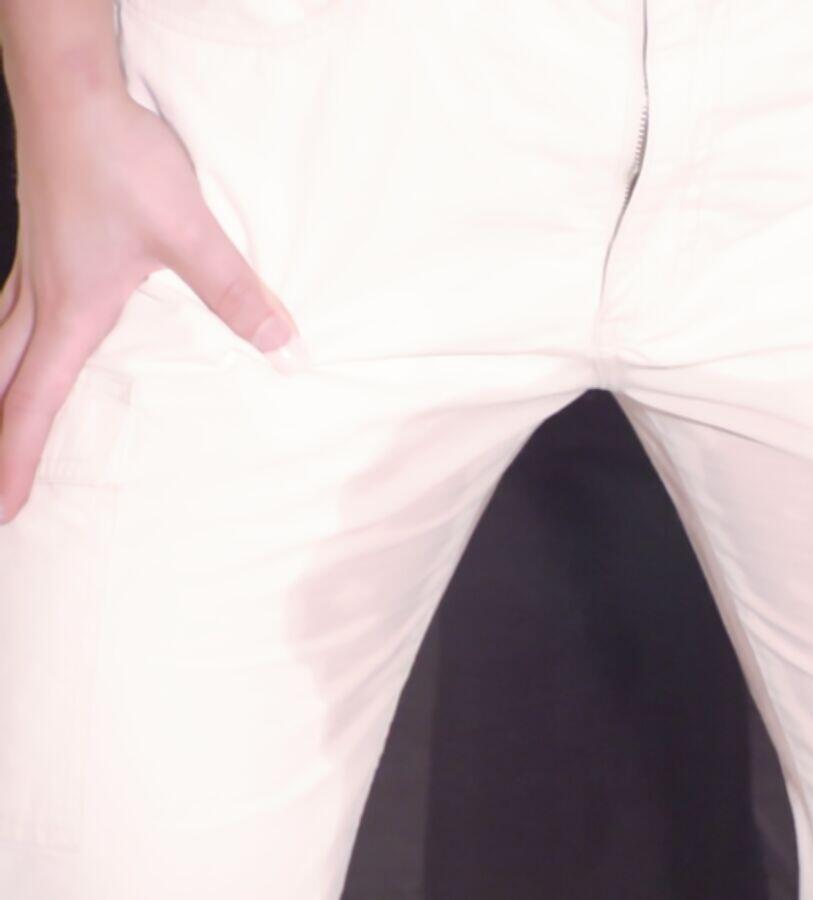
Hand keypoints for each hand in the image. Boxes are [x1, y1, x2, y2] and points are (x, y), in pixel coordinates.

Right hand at [0, 89, 302, 523]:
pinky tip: (27, 339)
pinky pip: (13, 309)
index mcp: (70, 310)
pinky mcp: (45, 243)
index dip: (16, 461)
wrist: (73, 92)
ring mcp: (34, 269)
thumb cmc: (120, 161)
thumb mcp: (188, 233)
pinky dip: (9, 343)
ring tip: (1, 423)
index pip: (30, 402)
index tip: (5, 512)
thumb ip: (233, 291)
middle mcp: (41, 297)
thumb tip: (278, 342)